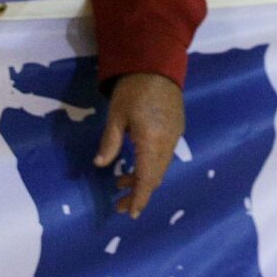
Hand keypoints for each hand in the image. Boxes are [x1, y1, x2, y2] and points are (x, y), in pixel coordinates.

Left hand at [95, 72, 184, 217]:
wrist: (157, 63)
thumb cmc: (133, 88)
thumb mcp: (116, 115)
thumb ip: (110, 142)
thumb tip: (100, 164)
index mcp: (153, 142)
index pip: (147, 179)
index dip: (139, 198)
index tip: (131, 213)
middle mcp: (168, 143)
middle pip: (155, 177)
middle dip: (139, 192)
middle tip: (120, 203)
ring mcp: (175, 135)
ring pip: (161, 166)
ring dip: (144, 178)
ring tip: (121, 182)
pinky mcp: (176, 127)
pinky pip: (165, 155)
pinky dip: (151, 165)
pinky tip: (137, 162)